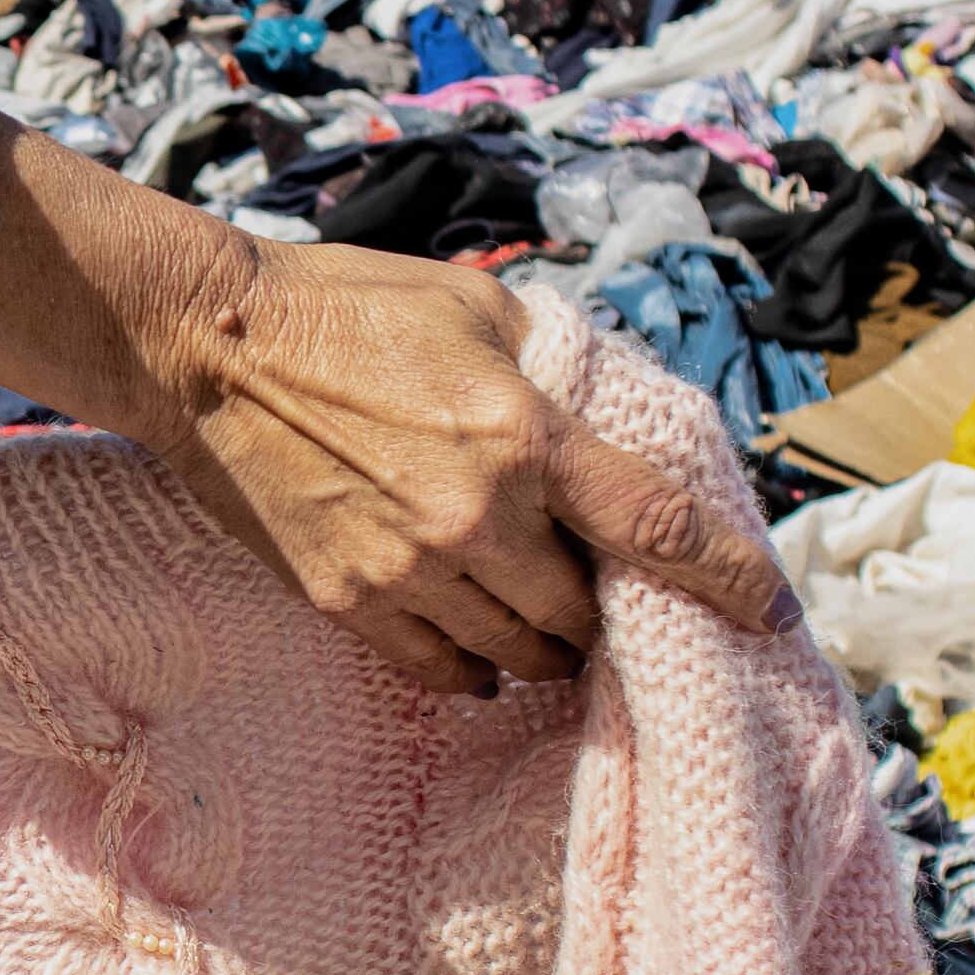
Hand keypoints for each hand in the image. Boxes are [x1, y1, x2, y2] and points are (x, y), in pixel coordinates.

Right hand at [127, 236, 798, 696]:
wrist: (204, 346)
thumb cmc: (343, 307)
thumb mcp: (474, 304)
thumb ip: (551, 364)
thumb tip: (604, 412)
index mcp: (523, 434)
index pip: (657, 527)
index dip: (729, 579)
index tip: (771, 611)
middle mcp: (476, 517)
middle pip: (585, 615)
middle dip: (606, 608)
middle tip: (600, 589)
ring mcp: (407, 569)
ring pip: (519, 653)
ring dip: (544, 643)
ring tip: (540, 617)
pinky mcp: (345, 600)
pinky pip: (441, 670)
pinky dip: (475, 667)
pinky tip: (479, 644)